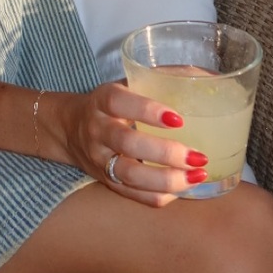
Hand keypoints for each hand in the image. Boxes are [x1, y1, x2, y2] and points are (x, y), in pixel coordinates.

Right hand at [61, 82, 209, 207]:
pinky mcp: (107, 182)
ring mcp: (100, 160)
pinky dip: (161, 195)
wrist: (69, 129)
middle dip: (166, 152)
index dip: (147, 110)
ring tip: (197, 175)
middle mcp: (98, 130)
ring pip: (131, 176)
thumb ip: (155, 83)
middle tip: (198, 156)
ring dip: (168, 180)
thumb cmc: (110, 105)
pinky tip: (182, 188)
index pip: (118, 102)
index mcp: (102, 101)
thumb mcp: (123, 86)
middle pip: (127, 143)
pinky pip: (134, 196)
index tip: (178, 118)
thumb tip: (202, 76)